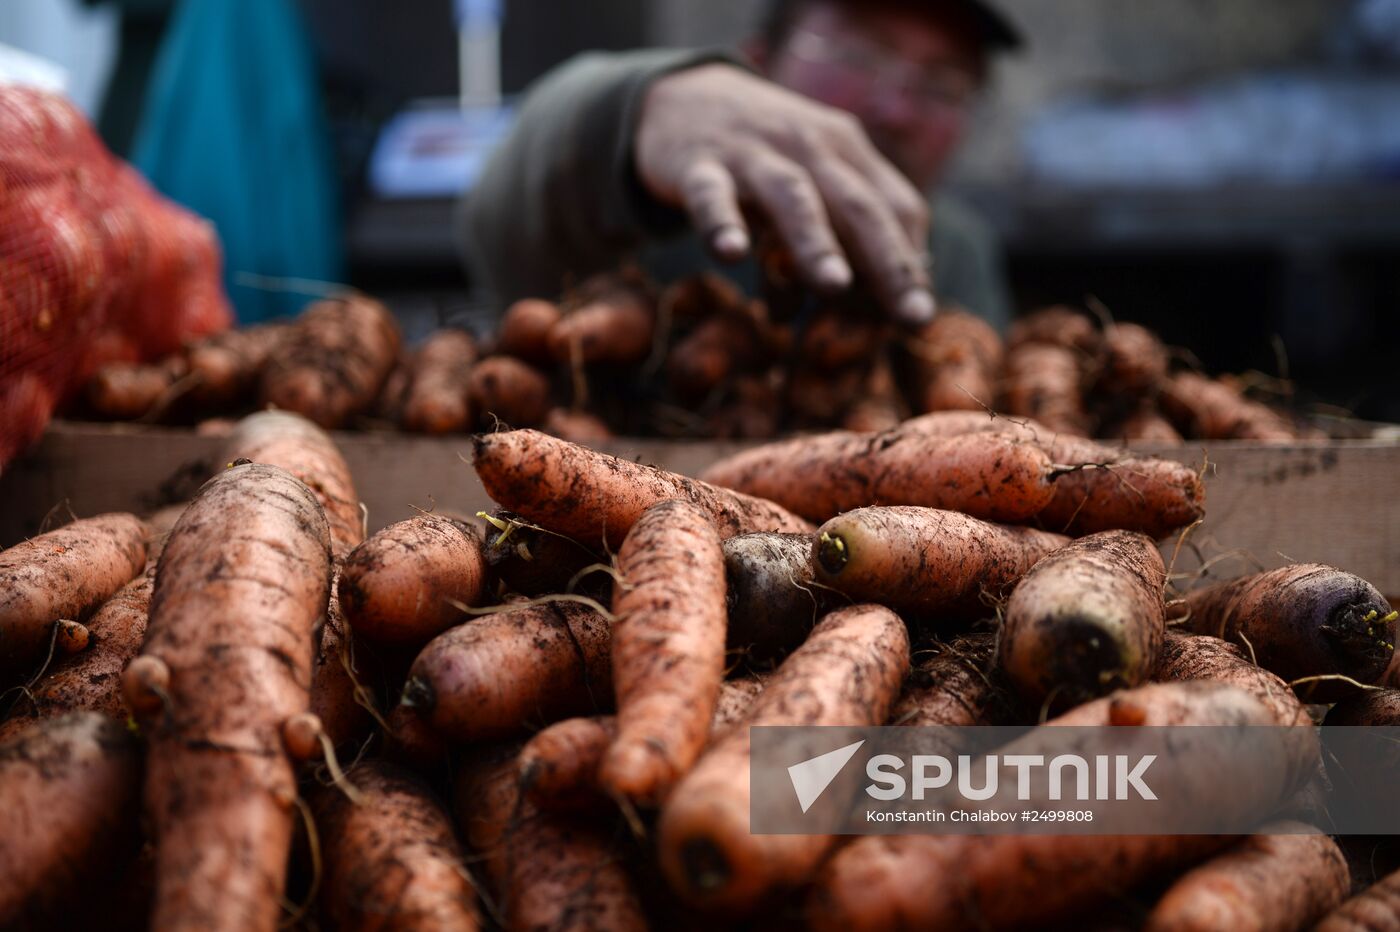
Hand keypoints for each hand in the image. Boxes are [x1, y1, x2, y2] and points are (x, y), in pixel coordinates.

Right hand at [635, 63, 934, 325]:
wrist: (683, 97)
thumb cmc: (764, 159)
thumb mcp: (813, 182)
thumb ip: (841, 238)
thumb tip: (873, 309)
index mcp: (849, 153)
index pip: (896, 208)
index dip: (910, 264)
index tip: (917, 317)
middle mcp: (811, 148)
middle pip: (859, 206)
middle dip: (888, 262)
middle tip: (908, 316)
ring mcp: (754, 154)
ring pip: (794, 197)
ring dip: (816, 242)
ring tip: (835, 286)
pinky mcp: (697, 165)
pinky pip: (712, 196)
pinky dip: (722, 222)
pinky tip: (731, 254)